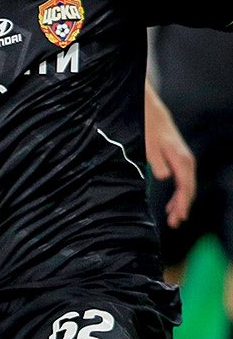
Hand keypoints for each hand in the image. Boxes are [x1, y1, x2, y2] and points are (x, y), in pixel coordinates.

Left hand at [144, 89, 194, 227]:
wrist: (152, 114)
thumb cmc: (148, 130)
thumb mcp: (150, 147)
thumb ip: (158, 162)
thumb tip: (166, 177)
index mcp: (181, 160)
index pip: (185, 187)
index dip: (182, 204)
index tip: (178, 217)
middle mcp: (187, 161)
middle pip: (188, 189)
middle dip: (183, 207)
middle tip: (174, 224)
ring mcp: (184, 161)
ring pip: (187, 186)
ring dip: (181, 203)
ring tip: (174, 218)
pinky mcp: (179, 160)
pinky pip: (183, 181)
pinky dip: (179, 194)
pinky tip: (172, 204)